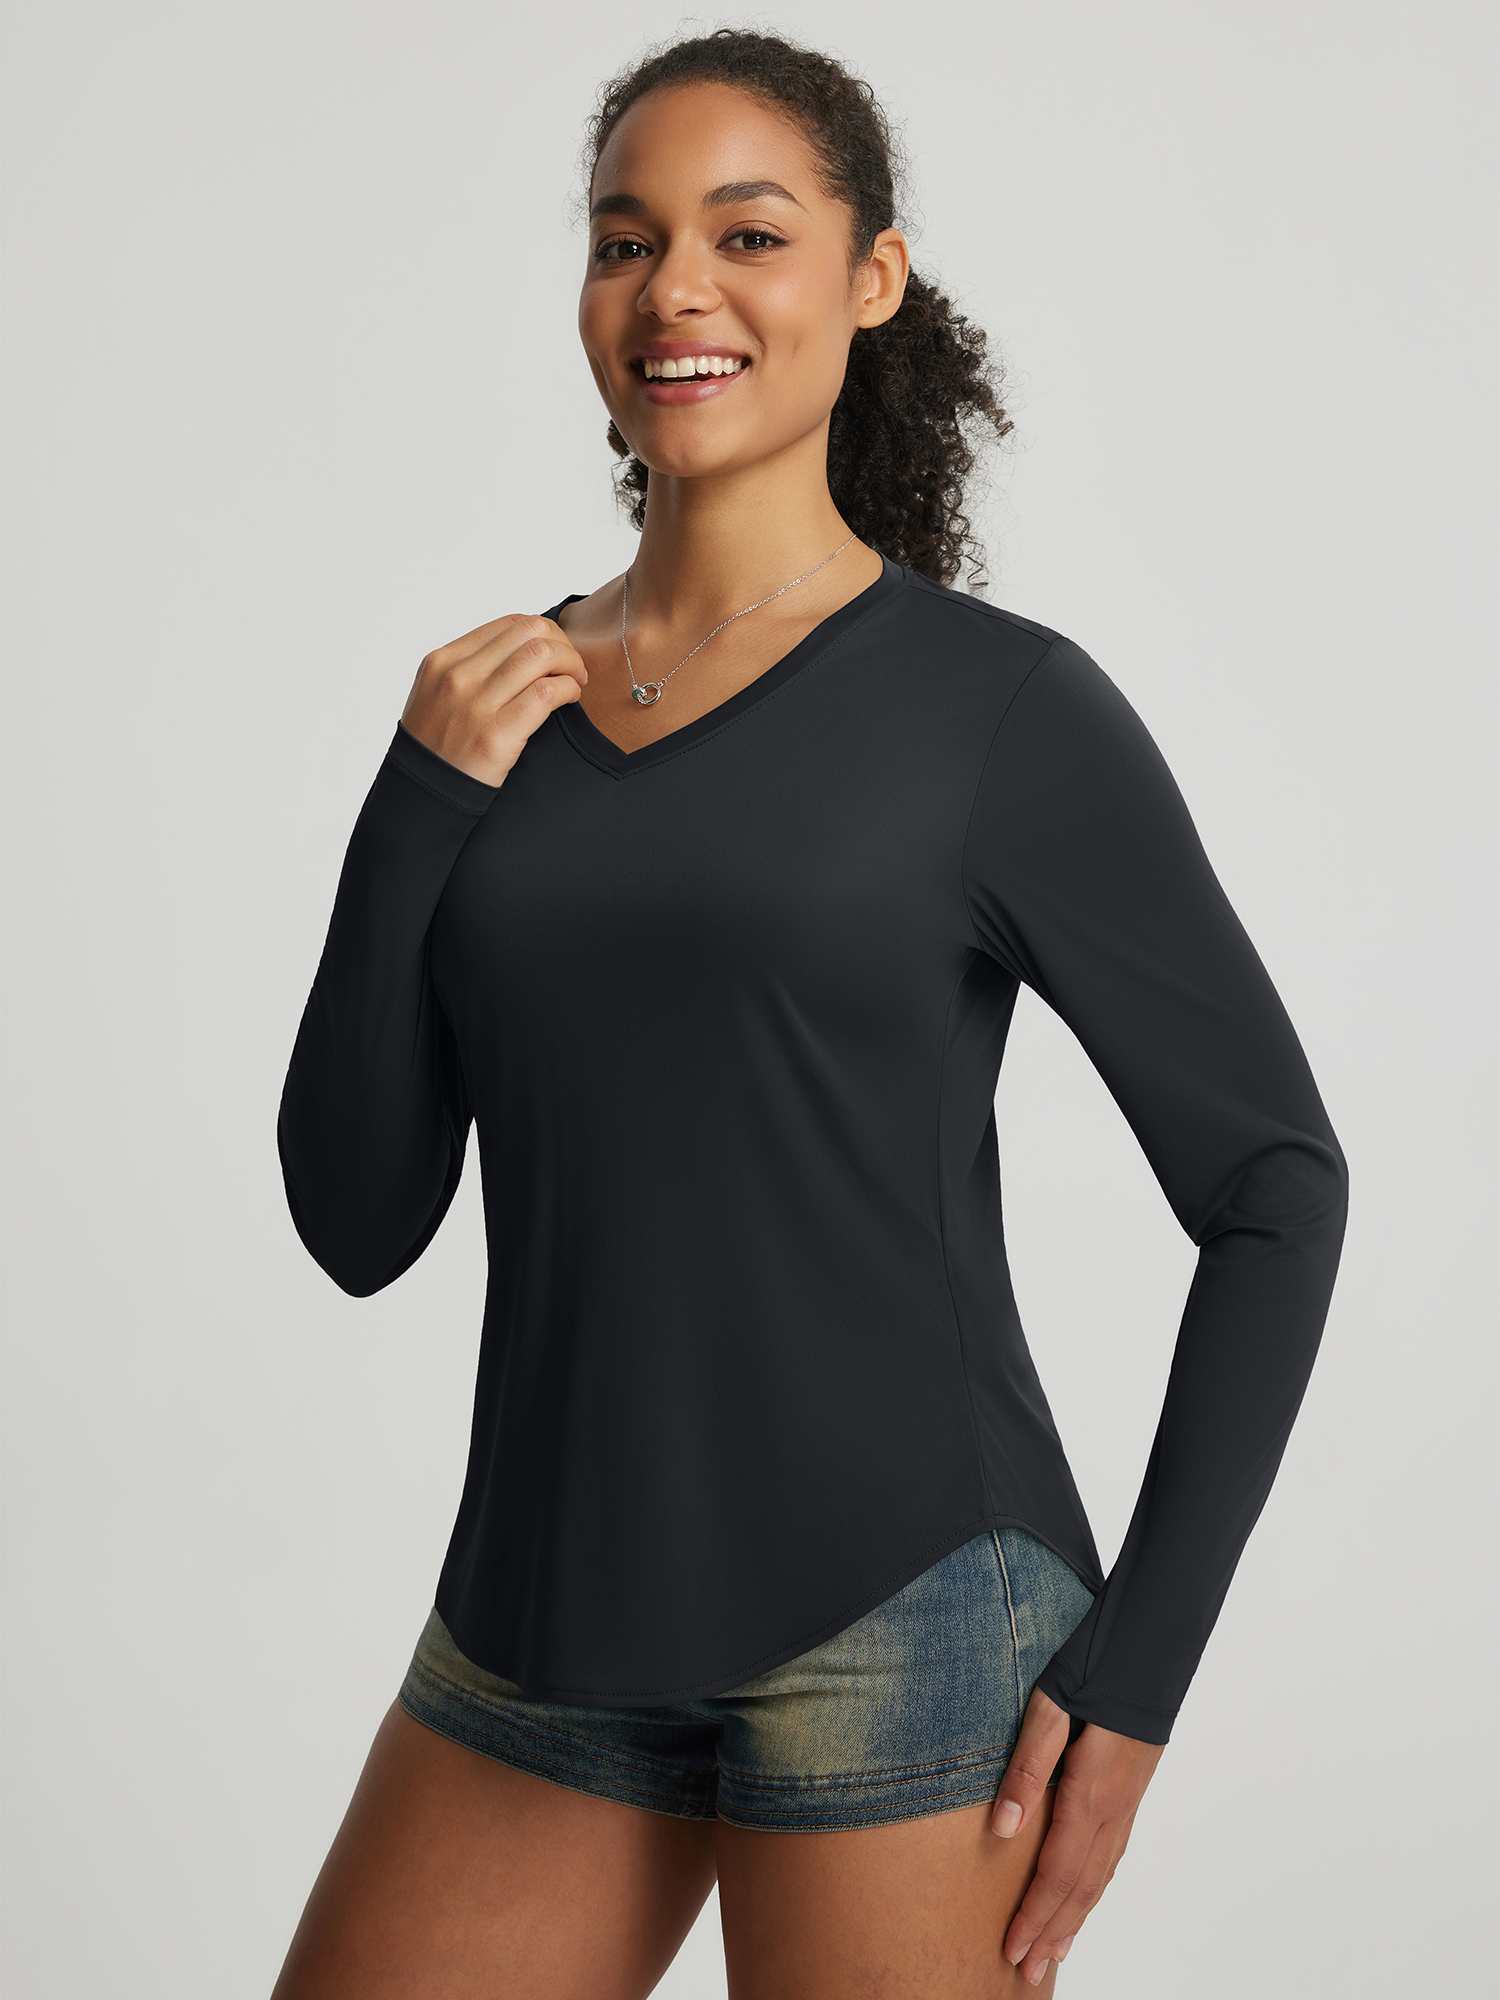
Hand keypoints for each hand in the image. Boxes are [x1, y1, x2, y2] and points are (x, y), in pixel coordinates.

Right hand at [400, 610, 589, 787]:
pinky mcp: (496, 736)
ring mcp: (475, 704)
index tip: (555, 652)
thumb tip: (519, 649)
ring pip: (541, 655)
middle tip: (572, 667)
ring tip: (575, 681)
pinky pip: (546, 693)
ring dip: (571, 664)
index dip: (544, 633)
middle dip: (562, 644)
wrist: (423, 794)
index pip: (509, 624)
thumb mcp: (436, 694)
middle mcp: (457, 676)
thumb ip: (469, 668)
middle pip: (530, 631)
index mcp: (443, 661)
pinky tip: (570, 698)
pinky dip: (568, 689)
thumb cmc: (436, 746)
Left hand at [990, 1685, 1164, 1983]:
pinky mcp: (1131, 1794)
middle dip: (1052, 1932)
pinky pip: (1111, 1857)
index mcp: (1089, 1793)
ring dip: (1075, 1919)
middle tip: (1027, 1970)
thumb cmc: (1093, 1669)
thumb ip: (1026, 1767)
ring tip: (1053, 1953)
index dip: (1034, 1916)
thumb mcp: (1047, 1707)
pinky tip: (1084, 1899)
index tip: (1011, 1949)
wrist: (1148, 1649)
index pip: (1057, 1873)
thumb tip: (1002, 1829)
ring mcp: (1127, 1805)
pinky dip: (1094, 1890)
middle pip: (1081, 1888)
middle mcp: (1113, 1810)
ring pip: (1100, 1878)